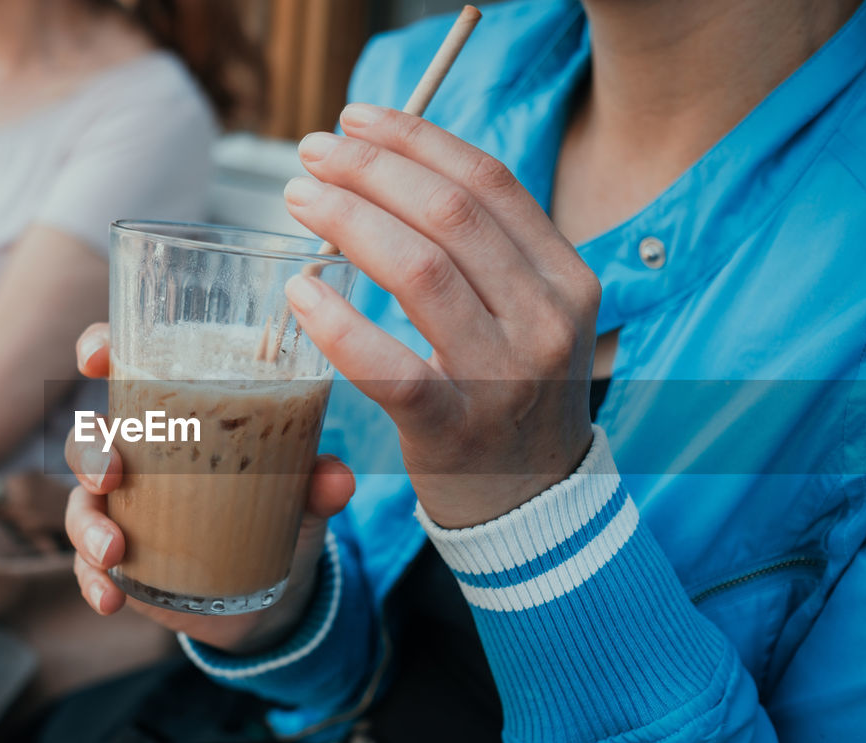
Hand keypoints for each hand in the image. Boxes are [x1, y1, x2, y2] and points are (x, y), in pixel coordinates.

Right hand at [63, 323, 354, 654]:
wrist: (273, 588)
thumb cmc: (280, 508)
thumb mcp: (302, 492)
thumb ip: (317, 482)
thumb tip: (338, 478)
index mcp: (175, 415)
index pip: (125, 367)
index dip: (98, 350)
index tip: (95, 357)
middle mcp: (138, 456)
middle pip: (90, 436)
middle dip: (90, 452)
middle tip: (111, 475)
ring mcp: (123, 510)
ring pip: (81, 504)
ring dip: (87, 526)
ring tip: (114, 551)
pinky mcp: (122, 562)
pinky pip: (88, 567)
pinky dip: (92, 581)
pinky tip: (112, 598)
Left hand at [284, 104, 597, 529]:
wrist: (533, 500)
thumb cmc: (509, 391)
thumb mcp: (526, 310)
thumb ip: (480, 251)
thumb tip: (389, 172)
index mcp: (566, 276)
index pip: (489, 182)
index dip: (416, 139)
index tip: (357, 118)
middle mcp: (547, 319)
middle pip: (451, 214)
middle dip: (370, 169)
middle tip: (311, 153)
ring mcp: (506, 376)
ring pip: (421, 271)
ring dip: (348, 221)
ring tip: (299, 199)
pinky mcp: (455, 427)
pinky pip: (391, 367)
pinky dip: (338, 322)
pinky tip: (300, 290)